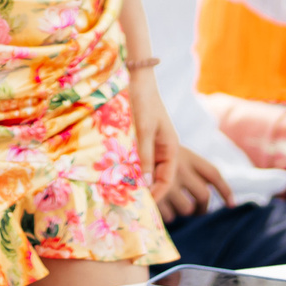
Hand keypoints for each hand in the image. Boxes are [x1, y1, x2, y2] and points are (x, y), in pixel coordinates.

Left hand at [127, 65, 176, 203]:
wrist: (136, 80)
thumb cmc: (144, 101)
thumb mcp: (145, 129)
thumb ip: (145, 154)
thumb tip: (147, 182)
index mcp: (170, 148)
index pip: (167, 179)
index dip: (157, 193)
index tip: (144, 205)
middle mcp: (161, 150)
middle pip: (155, 178)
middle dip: (144, 190)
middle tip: (129, 204)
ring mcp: (149, 147)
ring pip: (143, 170)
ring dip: (134, 181)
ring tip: (120, 194)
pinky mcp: (137, 142)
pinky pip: (134, 160)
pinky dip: (126, 169)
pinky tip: (115, 176)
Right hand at [156, 147, 228, 219]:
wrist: (116, 157)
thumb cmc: (151, 159)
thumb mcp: (171, 155)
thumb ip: (189, 170)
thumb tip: (205, 197)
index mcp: (186, 156)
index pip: (213, 174)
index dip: (225, 190)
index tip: (231, 204)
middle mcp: (179, 168)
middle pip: (203, 196)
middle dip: (202, 208)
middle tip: (198, 212)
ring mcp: (166, 183)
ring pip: (187, 209)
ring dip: (182, 211)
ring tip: (171, 205)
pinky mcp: (154, 197)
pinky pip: (170, 216)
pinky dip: (168, 215)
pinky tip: (160, 207)